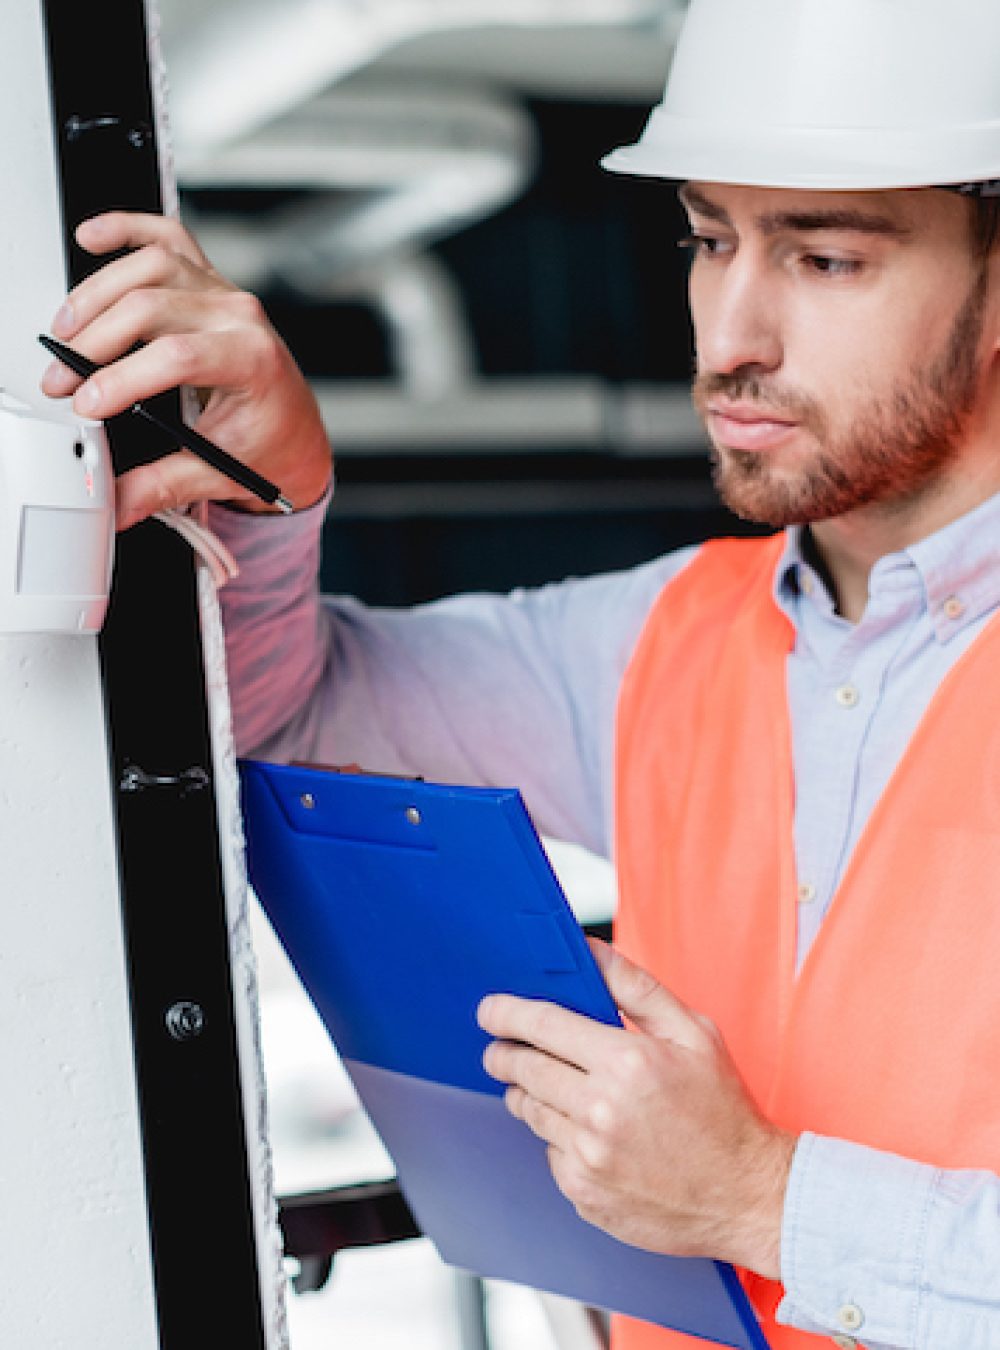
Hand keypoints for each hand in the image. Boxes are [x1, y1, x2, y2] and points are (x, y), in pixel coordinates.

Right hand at [40, 212, 331, 529]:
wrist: (295, 432)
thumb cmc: (267, 445)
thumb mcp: (219, 472)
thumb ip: (164, 486)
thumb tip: (116, 501)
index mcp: (253, 361)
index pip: (177, 356)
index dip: (124, 378)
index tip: (88, 404)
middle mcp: (240, 317)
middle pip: (152, 306)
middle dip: (95, 344)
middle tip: (64, 381)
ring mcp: (224, 293)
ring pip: (152, 266)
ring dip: (98, 294)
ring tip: (66, 332)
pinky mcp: (208, 282)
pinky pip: (169, 239)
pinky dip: (128, 229)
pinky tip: (94, 236)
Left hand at [477, 939, 795, 1277]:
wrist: (747, 1196)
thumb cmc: (723, 1110)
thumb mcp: (694, 1033)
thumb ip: (636, 988)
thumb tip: (591, 951)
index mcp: (627, 1063)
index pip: (543, 1026)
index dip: (507, 1014)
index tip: (489, 1010)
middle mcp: (601, 1112)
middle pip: (525, 1070)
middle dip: (505, 1054)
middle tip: (501, 1049)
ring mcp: (589, 1157)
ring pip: (531, 1112)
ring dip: (529, 1093)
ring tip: (548, 1086)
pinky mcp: (584, 1193)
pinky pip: (550, 1152)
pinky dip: (558, 1137)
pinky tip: (588, 1132)